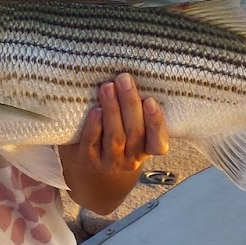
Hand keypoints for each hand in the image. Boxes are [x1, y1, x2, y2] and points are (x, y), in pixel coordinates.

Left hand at [60, 74, 168, 213]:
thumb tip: (136, 77)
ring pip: (115, 137)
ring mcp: (108, 162)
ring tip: (108, 87)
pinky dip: (94, 125)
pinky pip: (92, 143)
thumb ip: (136, 112)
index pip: (158, 143)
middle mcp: (130, 160)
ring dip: (112, 110)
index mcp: (146, 150)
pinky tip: (95, 109)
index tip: (151, 100)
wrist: (88, 167)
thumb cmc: (114, 136)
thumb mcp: (130, 128)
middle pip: (134, 133)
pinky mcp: (87, 160)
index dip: (156, 123)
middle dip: (130, 104)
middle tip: (124, 79)